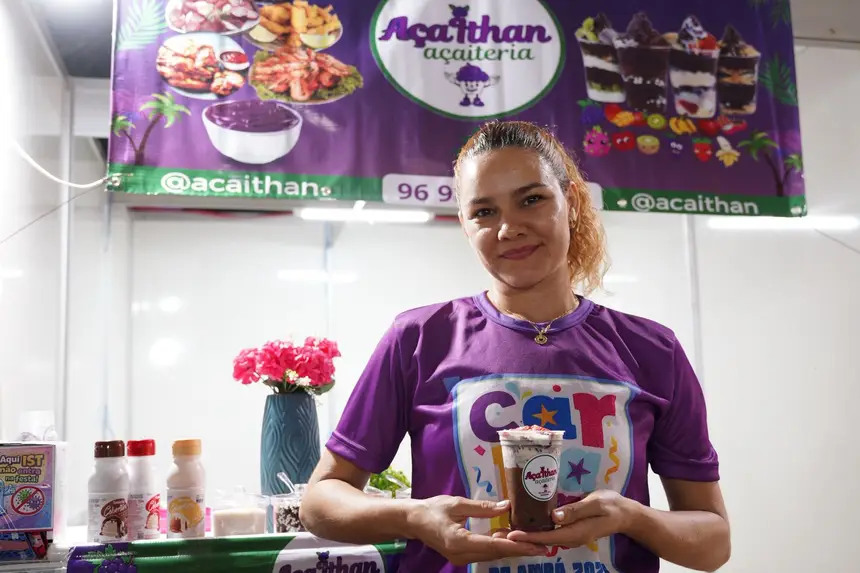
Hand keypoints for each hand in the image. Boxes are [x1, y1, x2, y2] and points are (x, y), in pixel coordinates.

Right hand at [406, 496, 545, 565]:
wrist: (413, 520)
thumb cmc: (433, 509)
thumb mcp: (457, 504)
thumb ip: (482, 508)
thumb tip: (506, 506)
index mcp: (460, 541)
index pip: (494, 546)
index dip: (517, 546)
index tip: (536, 546)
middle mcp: (462, 555)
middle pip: (496, 554)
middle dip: (520, 550)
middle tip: (543, 546)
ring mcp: (461, 558)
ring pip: (492, 555)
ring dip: (511, 548)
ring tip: (532, 542)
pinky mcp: (462, 555)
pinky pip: (485, 552)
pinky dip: (499, 546)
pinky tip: (511, 538)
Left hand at [507, 490, 636, 547]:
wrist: (626, 515)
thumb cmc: (611, 506)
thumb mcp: (596, 503)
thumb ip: (576, 510)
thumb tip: (554, 516)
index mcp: (576, 532)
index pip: (547, 537)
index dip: (528, 536)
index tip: (511, 534)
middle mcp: (570, 537)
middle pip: (542, 540)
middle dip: (521, 538)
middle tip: (498, 534)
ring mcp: (570, 535)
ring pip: (544, 538)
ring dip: (525, 535)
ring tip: (504, 530)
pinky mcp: (569, 530)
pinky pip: (549, 533)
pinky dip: (534, 530)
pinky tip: (523, 523)